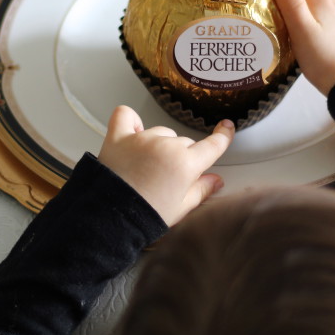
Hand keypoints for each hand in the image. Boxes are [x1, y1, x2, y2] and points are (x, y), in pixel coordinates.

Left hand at [97, 106, 234, 225]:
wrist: (108, 219)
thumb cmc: (144, 217)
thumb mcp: (180, 208)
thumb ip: (201, 190)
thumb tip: (216, 180)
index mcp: (185, 164)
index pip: (213, 145)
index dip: (222, 136)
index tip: (226, 127)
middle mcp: (166, 146)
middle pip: (184, 143)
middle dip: (182, 157)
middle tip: (170, 179)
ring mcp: (141, 139)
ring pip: (161, 132)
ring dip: (160, 144)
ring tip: (148, 168)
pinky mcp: (118, 137)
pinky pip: (126, 116)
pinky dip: (131, 121)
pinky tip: (133, 132)